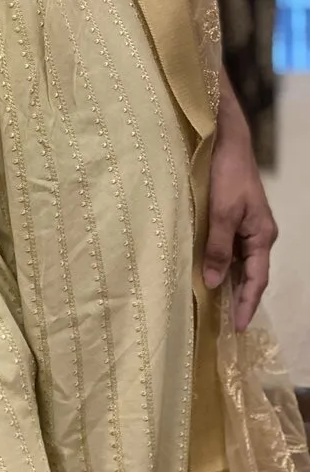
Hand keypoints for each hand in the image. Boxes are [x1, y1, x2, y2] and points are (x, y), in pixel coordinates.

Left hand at [203, 71, 277, 331]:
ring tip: (216, 307)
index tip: (236, 328)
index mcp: (262, 236)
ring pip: (240, 263)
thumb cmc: (226, 176)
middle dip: (240, 299)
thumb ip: (218, 248)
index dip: (246, 304)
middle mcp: (258, 235)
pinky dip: (222, 265)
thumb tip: (214, 282)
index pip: (256, 280)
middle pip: (251, 275)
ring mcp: (247, 226)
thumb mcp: (220, 213)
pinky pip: (230, 249)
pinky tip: (209, 273)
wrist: (226, 143)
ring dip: (230, 283)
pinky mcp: (234, 217)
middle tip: (225, 325)